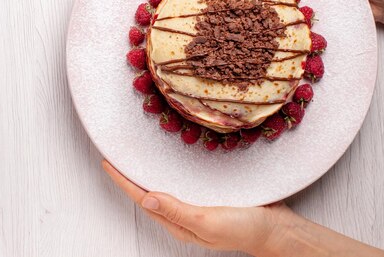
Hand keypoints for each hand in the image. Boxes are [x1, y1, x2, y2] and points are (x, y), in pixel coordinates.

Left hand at [101, 160, 289, 254]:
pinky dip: (170, 169)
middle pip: (148, 192)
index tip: (107, 163)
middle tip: (116, 154)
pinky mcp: (207, 194)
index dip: (123, 181)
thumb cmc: (244, 228)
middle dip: (130, 175)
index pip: (142, 199)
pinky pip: (182, 181)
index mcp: (178, 222)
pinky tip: (169, 159)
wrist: (276, 229)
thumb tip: (146, 199)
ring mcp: (194, 205)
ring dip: (147, 171)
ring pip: (164, 185)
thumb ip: (176, 211)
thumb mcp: (207, 222)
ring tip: (134, 154)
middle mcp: (182, 214)